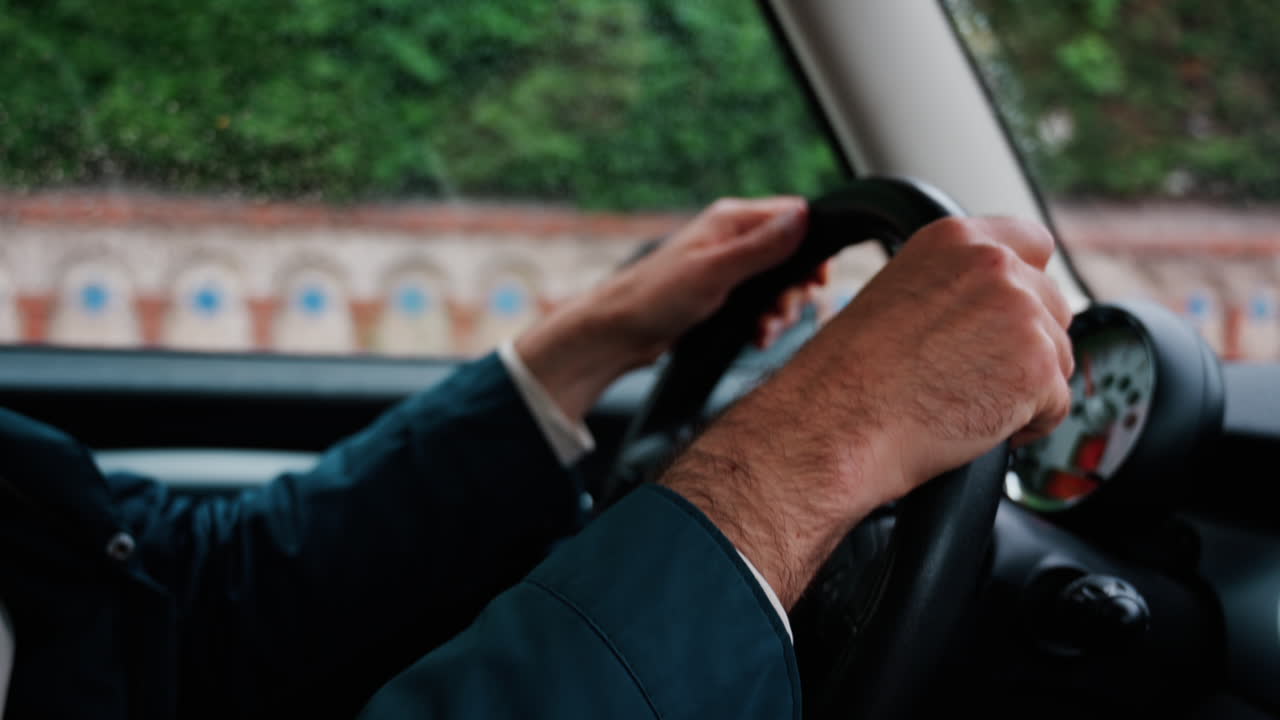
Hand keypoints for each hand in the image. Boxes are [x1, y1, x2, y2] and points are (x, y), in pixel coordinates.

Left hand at [516, 197, 821, 420]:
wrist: (618, 333)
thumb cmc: (656, 297)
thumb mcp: (715, 271)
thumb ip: (762, 247)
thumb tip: (804, 216)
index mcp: (732, 220)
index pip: (793, 216)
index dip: (811, 247)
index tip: (813, 279)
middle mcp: (732, 239)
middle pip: (791, 255)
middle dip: (794, 289)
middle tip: (781, 312)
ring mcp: (728, 268)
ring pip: (778, 285)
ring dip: (780, 311)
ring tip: (765, 331)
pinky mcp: (723, 296)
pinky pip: (760, 306)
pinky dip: (764, 323)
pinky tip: (756, 338)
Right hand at [661, 216, 1073, 608]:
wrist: (835, 425)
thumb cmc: (849, 379)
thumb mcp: (899, 298)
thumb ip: (956, 288)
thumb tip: (997, 312)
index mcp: (954, 239)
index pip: (1032, 243)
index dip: (1026, 288)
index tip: (1005, 322)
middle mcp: (993, 264)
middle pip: (1053, 306)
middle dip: (1025, 346)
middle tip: (970, 378)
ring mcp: (1022, 313)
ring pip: (1059, 357)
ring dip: (1025, 388)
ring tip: (962, 402)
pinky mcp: (1039, 367)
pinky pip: (1058, 405)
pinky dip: (1026, 426)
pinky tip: (973, 424)